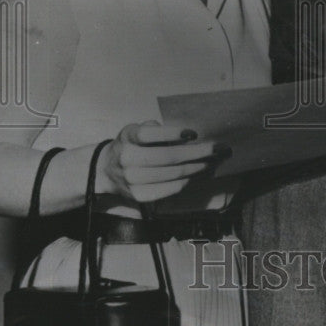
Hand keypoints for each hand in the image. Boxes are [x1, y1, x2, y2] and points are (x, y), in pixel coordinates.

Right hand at [99, 120, 223, 202]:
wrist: (106, 171)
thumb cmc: (131, 145)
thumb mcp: (136, 130)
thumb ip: (155, 130)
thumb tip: (185, 135)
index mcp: (128, 137)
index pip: (149, 134)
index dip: (172, 133)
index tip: (193, 133)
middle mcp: (128, 158)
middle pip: (168, 157)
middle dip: (197, 153)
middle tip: (219, 148)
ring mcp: (133, 180)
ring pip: (173, 175)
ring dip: (198, 168)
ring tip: (214, 162)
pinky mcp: (140, 196)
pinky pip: (171, 189)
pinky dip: (188, 181)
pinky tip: (200, 174)